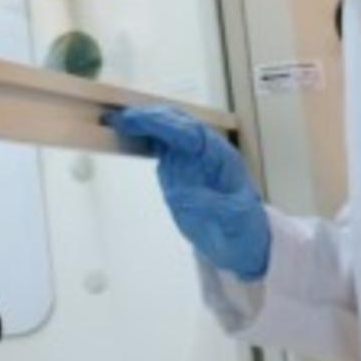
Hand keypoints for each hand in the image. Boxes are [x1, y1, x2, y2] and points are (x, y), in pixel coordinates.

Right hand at [108, 106, 269, 278]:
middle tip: (120, 118)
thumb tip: (180, 196)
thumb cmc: (244, 228)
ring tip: (117, 121)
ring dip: (144, 123)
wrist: (241, 243)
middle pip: (177, 124)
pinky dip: (143, 138)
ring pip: (166, 132)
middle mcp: (205, 152)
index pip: (191, 133)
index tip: (141, 121)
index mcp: (221, 157)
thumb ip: (210, 206)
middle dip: (149, 118)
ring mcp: (190, 160)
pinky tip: (127, 134)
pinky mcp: (177, 170)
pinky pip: (160, 148)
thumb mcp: (233, 219)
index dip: (165, 125)